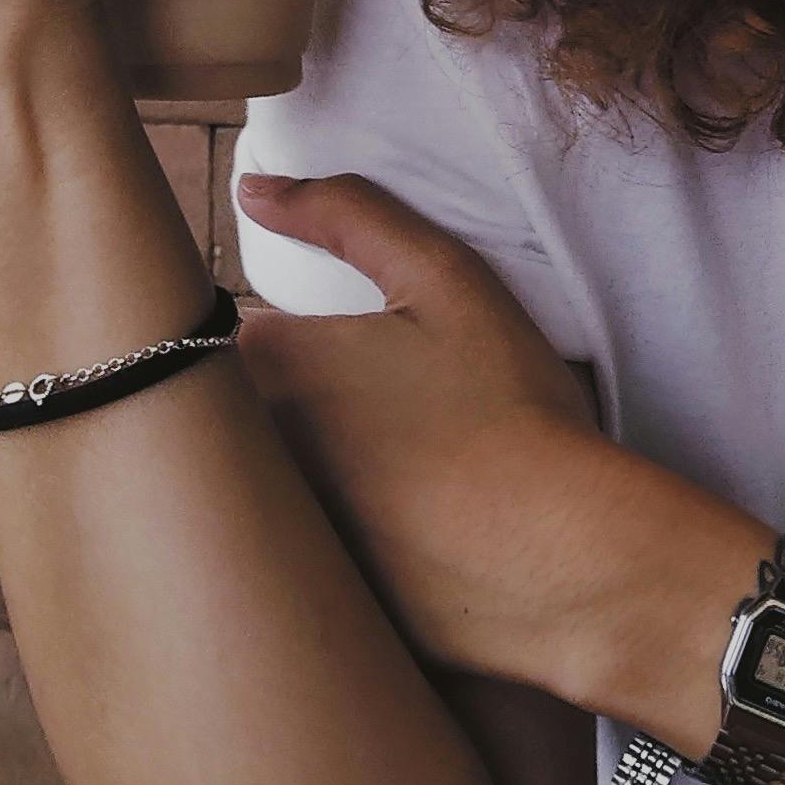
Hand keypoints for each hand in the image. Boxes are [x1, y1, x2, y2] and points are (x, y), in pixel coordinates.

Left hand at [230, 172, 633, 701]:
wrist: (558, 558)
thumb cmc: (507, 409)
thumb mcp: (444, 279)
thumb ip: (346, 213)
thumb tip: (254, 184)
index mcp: (267, 367)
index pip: (225, 328)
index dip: (281, 330)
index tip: (339, 345)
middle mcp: (246, 456)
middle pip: (232, 411)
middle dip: (282, 404)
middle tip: (375, 412)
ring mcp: (270, 536)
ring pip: (260, 484)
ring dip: (304, 470)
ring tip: (396, 474)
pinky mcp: (301, 599)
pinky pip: (292, 555)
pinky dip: (331, 538)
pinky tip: (401, 539)